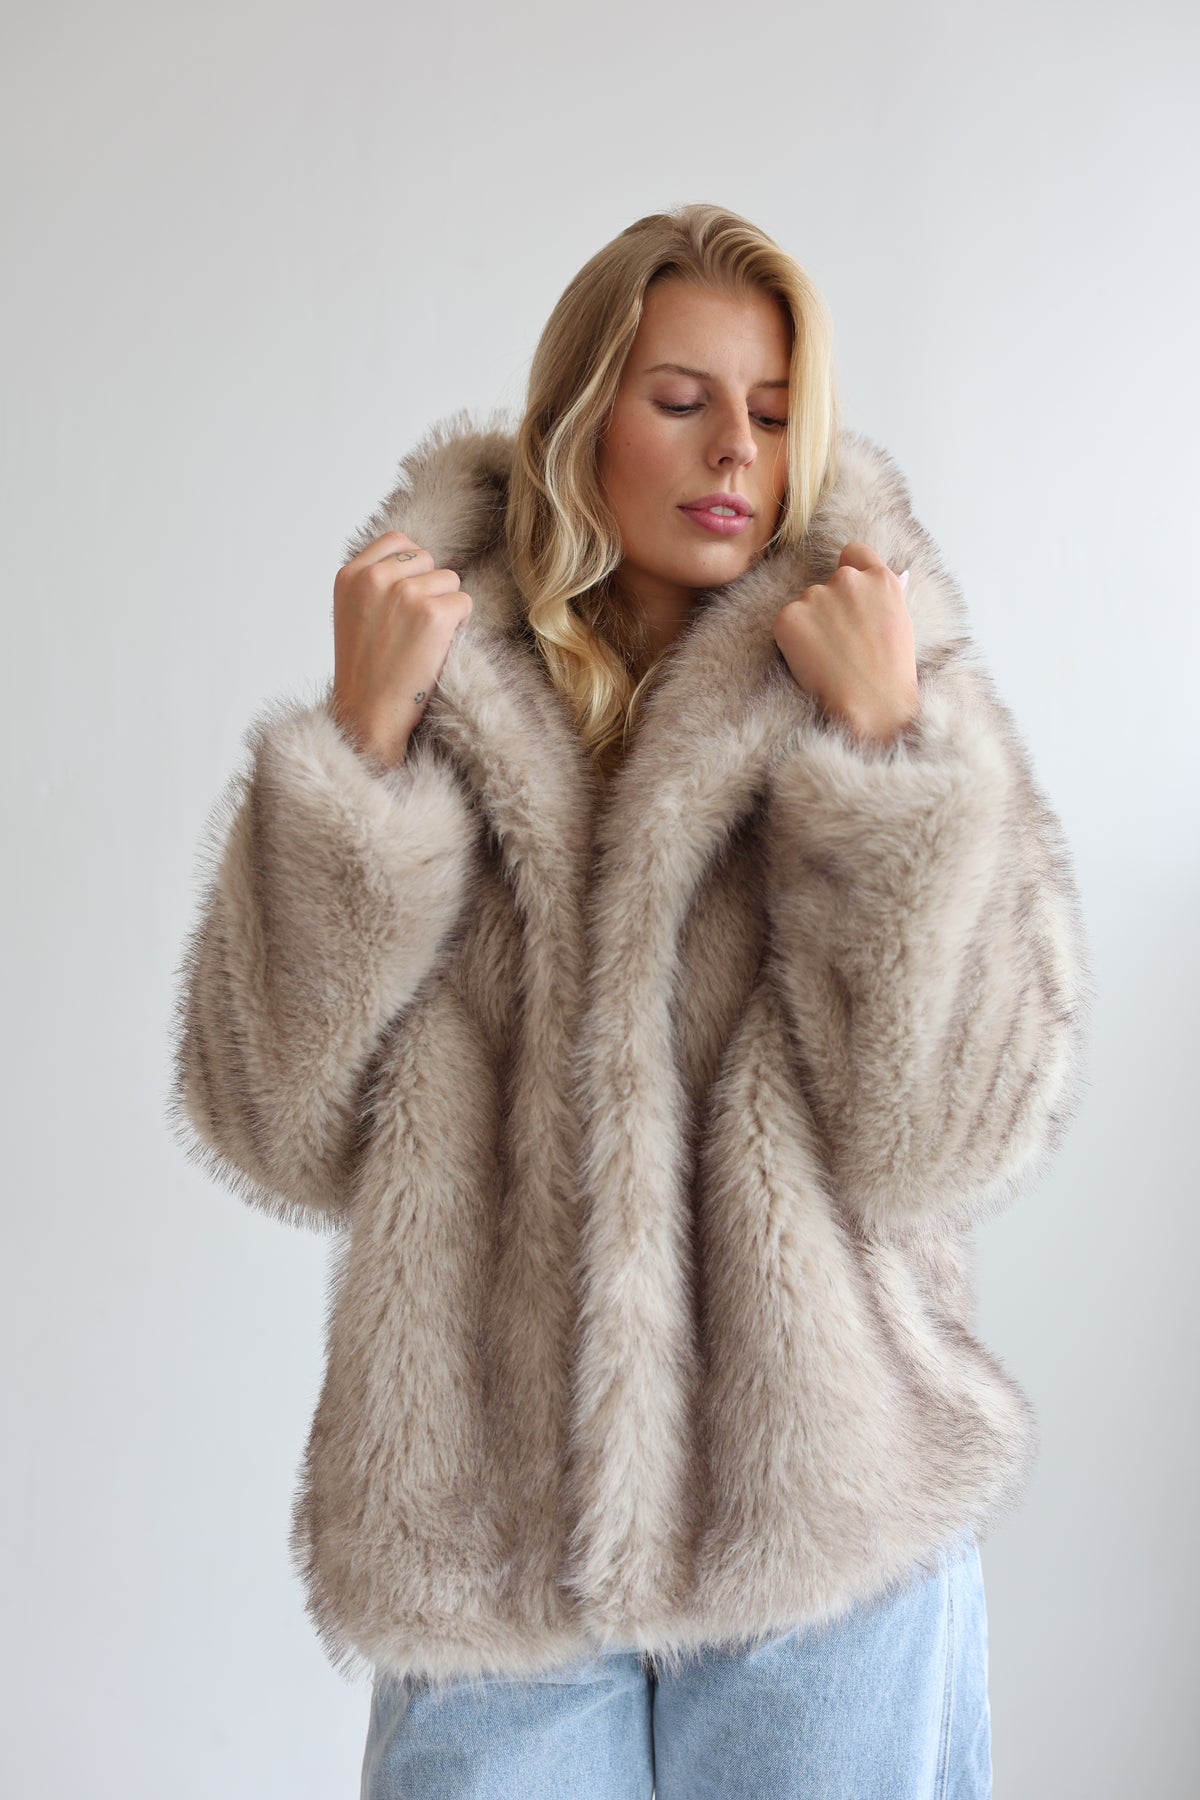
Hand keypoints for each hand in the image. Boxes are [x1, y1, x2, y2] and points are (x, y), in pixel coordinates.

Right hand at [331, 532, 472, 767]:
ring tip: (423, 640)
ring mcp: (404, 594)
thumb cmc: (365, 671)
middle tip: (414, 628)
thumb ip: (374, 582)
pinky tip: (437, 648)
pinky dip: (460, 626)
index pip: (396, 541)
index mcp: (349, 576)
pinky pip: (464, 603)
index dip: (411, 567)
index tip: (407, 598)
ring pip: (449, 579)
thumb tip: (416, 559)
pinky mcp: (433, 615)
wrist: (368, 714)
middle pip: (427, 559)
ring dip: (446, 608)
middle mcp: (374, 578)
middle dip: (429, 588)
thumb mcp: (353, 613)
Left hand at [772, 543, 918, 746]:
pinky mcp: (789, 617)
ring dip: (813, 624)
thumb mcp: (902, 623)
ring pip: (807, 604)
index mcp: (880, 578)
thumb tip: (900, 573)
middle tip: (843, 643)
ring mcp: (816, 595)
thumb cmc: (892, 673)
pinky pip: (787, 623)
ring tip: (831, 657)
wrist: (870, 706)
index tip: (851, 596)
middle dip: (832, 606)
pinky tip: (813, 661)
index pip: (855, 553)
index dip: (851, 571)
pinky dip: (793, 640)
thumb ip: (890, 595)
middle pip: (830, 582)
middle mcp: (847, 579)